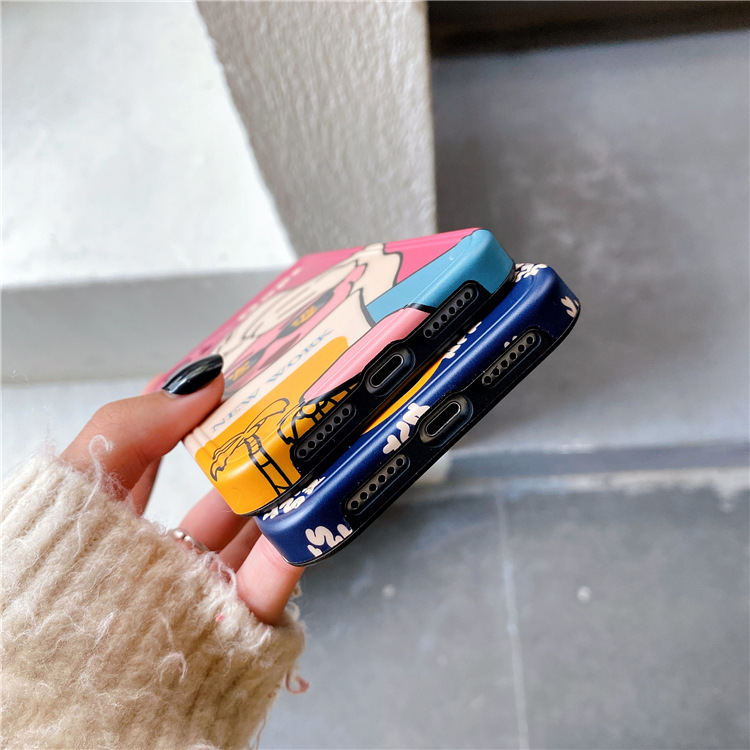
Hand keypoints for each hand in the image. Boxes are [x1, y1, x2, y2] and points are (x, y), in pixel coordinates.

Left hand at [61, 357, 302, 625]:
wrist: (66, 718)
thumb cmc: (50, 596)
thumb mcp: (71, 498)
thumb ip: (125, 431)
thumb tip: (200, 380)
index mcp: (123, 526)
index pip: (168, 454)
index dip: (201, 413)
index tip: (239, 375)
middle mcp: (168, 560)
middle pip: (226, 492)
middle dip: (260, 448)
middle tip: (293, 404)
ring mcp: (207, 594)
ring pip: (260, 531)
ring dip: (290, 488)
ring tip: (316, 444)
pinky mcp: (242, 630)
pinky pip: (277, 580)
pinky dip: (301, 540)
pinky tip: (315, 505)